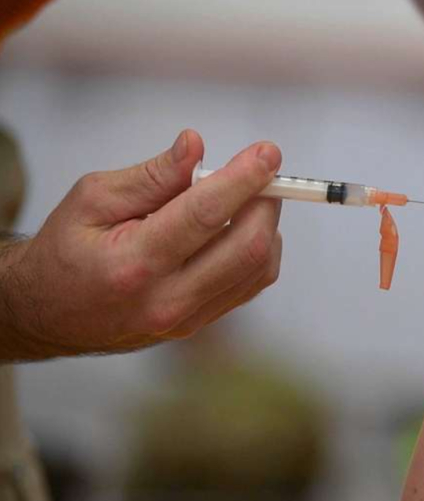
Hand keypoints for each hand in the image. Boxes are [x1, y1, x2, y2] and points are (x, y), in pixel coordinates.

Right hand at [0, 130, 283, 360]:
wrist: (49, 313)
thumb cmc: (66, 251)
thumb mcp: (92, 200)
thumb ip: (151, 176)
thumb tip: (195, 146)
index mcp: (134, 264)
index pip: (206, 215)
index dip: (243, 179)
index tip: (267, 153)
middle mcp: (166, 299)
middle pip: (247, 247)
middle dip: (266, 201)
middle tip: (263, 171)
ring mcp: (188, 318)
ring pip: (258, 268)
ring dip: (266, 225)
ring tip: (246, 198)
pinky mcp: (201, 323)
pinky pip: (251, 284)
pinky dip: (259, 249)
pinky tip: (240, 227)